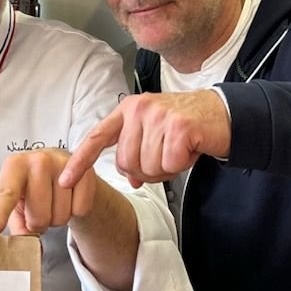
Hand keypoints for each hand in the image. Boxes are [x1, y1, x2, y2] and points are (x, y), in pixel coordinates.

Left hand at [0, 148, 97, 235]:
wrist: (66, 169)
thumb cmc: (35, 187)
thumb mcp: (19, 203)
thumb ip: (18, 224)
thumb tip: (27, 243)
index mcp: (15, 165)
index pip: (6, 193)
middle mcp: (39, 160)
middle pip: (39, 215)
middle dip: (39, 223)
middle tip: (40, 211)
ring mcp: (64, 164)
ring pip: (61, 215)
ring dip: (58, 219)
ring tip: (55, 202)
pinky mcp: (87, 172)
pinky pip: (80, 210)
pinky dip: (76, 212)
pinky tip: (70, 199)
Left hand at [59, 89, 231, 188]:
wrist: (224, 113)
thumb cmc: (187, 127)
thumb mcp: (155, 135)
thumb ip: (137, 153)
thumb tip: (131, 179)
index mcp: (128, 110)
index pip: (96, 138)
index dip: (80, 162)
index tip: (66, 181)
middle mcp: (140, 109)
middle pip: (126, 163)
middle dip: (146, 170)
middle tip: (167, 155)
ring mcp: (159, 116)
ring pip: (147, 167)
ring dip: (166, 168)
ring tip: (179, 150)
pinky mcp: (179, 126)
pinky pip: (169, 164)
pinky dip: (181, 165)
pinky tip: (190, 149)